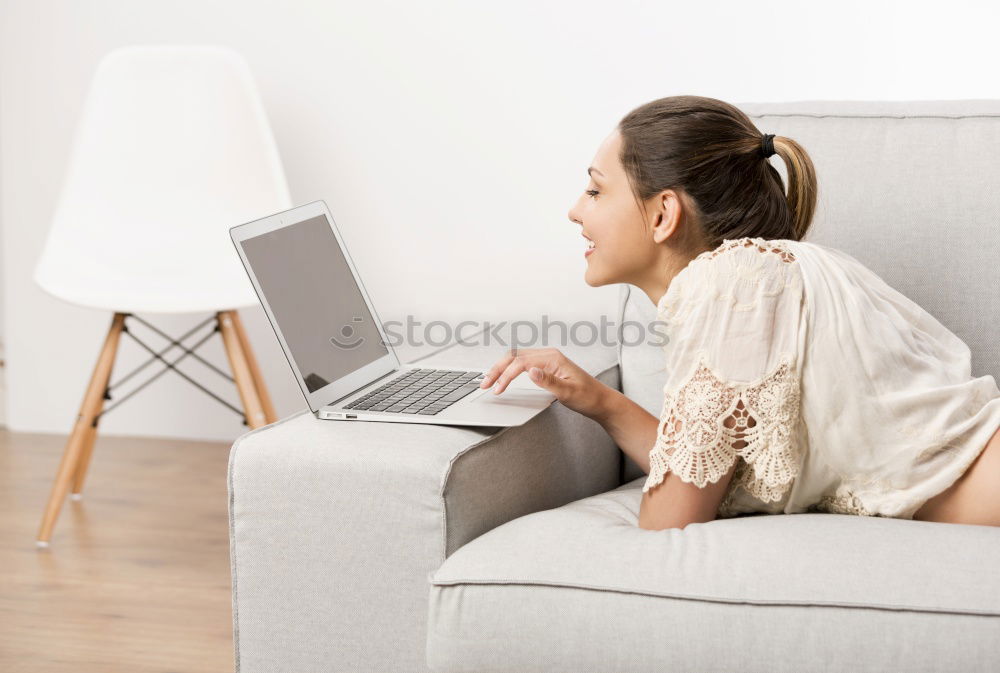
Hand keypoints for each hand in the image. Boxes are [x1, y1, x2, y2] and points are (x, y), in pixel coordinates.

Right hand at [479, 347, 611, 419]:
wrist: (601, 401)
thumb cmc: (588, 397)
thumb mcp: (568, 393)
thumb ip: (549, 381)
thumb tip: (530, 372)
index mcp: (553, 358)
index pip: (521, 363)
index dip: (505, 376)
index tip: (497, 390)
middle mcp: (549, 355)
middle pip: (514, 356)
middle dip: (497, 369)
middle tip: (484, 384)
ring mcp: (547, 359)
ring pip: (516, 358)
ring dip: (501, 368)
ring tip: (489, 380)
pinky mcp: (547, 366)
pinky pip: (523, 362)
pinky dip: (509, 368)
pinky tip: (504, 376)